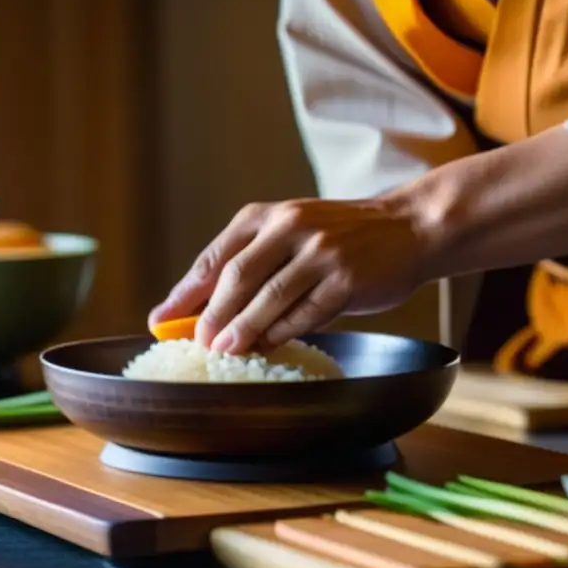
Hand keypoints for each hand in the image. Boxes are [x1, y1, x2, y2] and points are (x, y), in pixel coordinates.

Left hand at [148, 197, 428, 353]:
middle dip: (210, 315)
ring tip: (222, 350)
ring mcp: (321, 253)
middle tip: (195, 342)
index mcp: (267, 216)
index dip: (183, 293)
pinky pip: (305, 314)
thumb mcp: (290, 233)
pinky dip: (281, 333)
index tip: (159, 321)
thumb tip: (198, 308)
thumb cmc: (340, 237)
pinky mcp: (346, 280)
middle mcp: (291, 228)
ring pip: (269, 298)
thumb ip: (251, 262)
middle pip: (236, 278)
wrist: (407, 227)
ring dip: (241, 329)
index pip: (214, 258)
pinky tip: (265, 347)